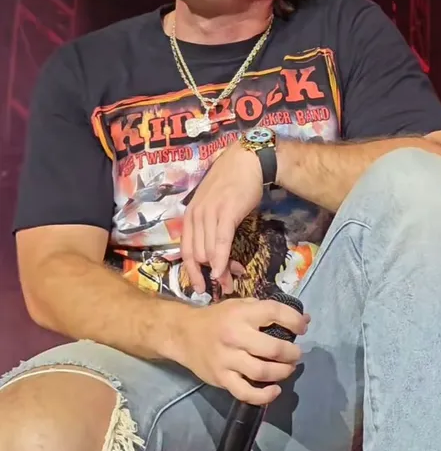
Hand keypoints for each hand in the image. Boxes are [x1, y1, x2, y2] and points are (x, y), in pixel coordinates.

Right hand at [176, 298, 308, 404]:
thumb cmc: (218, 318)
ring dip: (282, 372)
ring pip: (262, 372)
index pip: (274, 313)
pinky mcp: (221, 378)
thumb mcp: (241, 306)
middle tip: (296, 354)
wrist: (184, 334)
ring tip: (288, 368)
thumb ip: (269, 311)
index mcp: (241, 314)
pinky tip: (275, 390)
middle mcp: (234, 336)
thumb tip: (305, 319)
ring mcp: (227, 359)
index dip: (294, 320)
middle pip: (272, 349)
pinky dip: (264, 396)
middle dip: (292, 353)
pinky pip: (245, 393)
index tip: (302, 328)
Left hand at [181, 141, 262, 294]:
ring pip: (209, 253)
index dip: (191, 273)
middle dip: (210, 274)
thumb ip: (209, 227)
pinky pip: (221, 242)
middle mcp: (195, 216)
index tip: (199, 288)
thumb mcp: (212, 206)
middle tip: (226, 284)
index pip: (185, 251)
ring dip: (221, 270)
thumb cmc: (231, 183)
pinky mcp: (225, 213)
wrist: (246, 161)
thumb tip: (213, 253)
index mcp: (190, 216)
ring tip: (232, 280)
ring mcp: (209, 214)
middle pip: (197, 256)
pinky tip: (223, 272)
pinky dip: (221, 260)